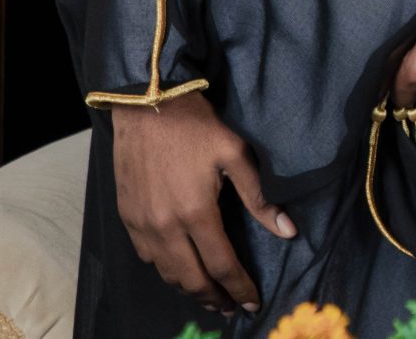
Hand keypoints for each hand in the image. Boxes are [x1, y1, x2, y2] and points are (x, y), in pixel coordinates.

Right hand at [110, 91, 294, 317]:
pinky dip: (166, 271)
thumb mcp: (236, 154)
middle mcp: (165, 227)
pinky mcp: (127, 217)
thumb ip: (260, 197)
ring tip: (209, 296)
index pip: (222, 265)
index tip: (253, 303)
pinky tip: (179, 270)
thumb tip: (288, 231)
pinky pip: (147, 257)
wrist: (147, 106)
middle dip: (214, 298)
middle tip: (232, 309)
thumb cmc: (196, 127)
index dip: (240, 288)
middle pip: (191, 279)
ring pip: (167, 273)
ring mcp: (141, 225)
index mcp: (196, 214)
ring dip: (189, 289)